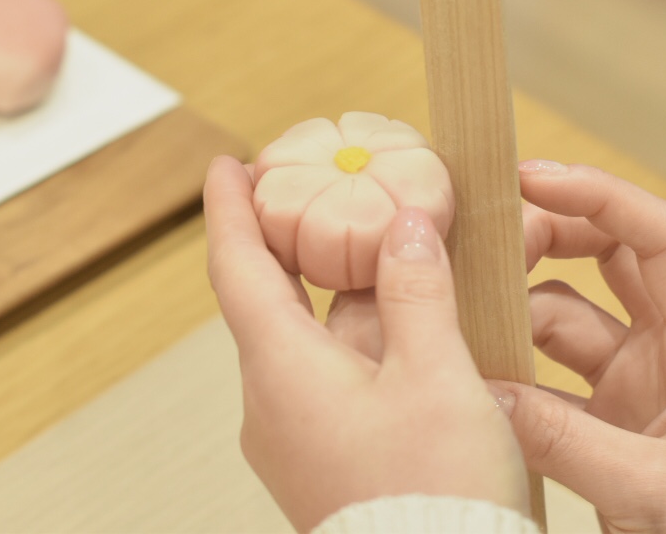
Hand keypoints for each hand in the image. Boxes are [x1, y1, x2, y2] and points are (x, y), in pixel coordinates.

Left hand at [203, 155, 528, 531]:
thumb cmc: (432, 499)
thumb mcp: (438, 376)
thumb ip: (418, 292)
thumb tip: (405, 226)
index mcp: (281, 372)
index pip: (236, 268)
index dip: (229, 209)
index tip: (227, 166)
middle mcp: (273, 405)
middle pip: (280, 301)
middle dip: (308, 244)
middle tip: (336, 190)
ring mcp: (299, 439)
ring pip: (319, 342)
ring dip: (354, 295)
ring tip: (403, 250)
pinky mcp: (329, 463)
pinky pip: (338, 381)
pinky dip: (370, 340)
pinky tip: (418, 325)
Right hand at [492, 160, 665, 533]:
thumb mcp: (657, 494)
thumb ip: (571, 443)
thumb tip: (483, 391)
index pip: (664, 240)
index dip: (602, 197)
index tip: (534, 179)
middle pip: (610, 257)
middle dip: (549, 234)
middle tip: (486, 240)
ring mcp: (638, 390)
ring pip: (566, 317)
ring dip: (517, 308)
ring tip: (461, 308)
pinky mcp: (605, 429)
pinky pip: (545, 379)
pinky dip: (507, 370)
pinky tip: (471, 370)